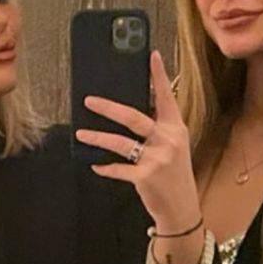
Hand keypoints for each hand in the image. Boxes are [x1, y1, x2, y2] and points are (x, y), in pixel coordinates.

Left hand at [74, 49, 200, 229]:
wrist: (181, 208)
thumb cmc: (173, 174)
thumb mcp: (173, 146)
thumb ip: (157, 128)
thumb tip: (128, 109)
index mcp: (175, 128)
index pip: (166, 97)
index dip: (158, 76)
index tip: (151, 55)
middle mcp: (168, 140)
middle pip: (134, 117)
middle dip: (109, 108)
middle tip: (89, 101)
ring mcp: (157, 159)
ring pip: (120, 143)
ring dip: (98, 138)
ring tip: (81, 134)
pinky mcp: (145, 178)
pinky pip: (118, 168)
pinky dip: (104, 167)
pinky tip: (94, 164)